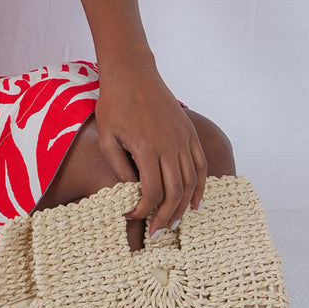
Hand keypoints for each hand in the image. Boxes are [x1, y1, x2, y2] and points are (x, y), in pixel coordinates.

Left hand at [94, 61, 206, 235]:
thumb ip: (119, 168)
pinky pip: (200, 165)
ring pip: (191, 182)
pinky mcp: (189, 133)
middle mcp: (169, 144)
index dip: (142, 210)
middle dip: (166, 217)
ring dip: (184, 207)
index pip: (151, 191)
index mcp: (146, 147)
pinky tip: (195, 203)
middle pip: (175, 191)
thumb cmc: (114, 105)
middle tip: (157, 234)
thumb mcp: (107, 138)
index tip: (130, 216)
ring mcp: (183, 138)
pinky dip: (201, 187)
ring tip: (174, 224)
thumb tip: (132, 194)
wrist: (132, 73)